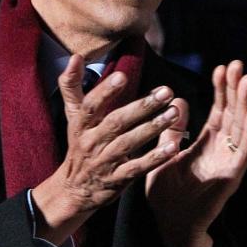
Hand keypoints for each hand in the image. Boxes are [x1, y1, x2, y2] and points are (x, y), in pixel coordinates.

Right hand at [32, 54, 180, 244]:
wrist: (73, 190)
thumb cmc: (80, 145)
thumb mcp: (73, 116)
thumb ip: (73, 86)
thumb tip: (76, 56)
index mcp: (81, 124)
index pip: (90, 105)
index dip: (105, 91)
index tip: (123, 76)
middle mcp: (91, 142)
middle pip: (116, 122)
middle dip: (142, 106)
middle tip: (166, 91)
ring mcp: (104, 162)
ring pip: (129, 143)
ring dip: (152, 128)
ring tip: (173, 113)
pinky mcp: (117, 180)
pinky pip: (137, 168)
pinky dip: (154, 158)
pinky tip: (173, 147)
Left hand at [146, 60, 246, 246]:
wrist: (172, 227)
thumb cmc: (167, 194)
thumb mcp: (163, 154)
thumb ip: (172, 131)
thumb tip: (178, 100)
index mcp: (206, 143)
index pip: (218, 111)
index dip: (221, 90)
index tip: (221, 67)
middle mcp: (222, 150)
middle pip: (232, 114)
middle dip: (235, 89)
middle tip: (238, 64)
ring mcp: (229, 162)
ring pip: (241, 128)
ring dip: (245, 104)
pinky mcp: (232, 176)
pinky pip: (244, 151)